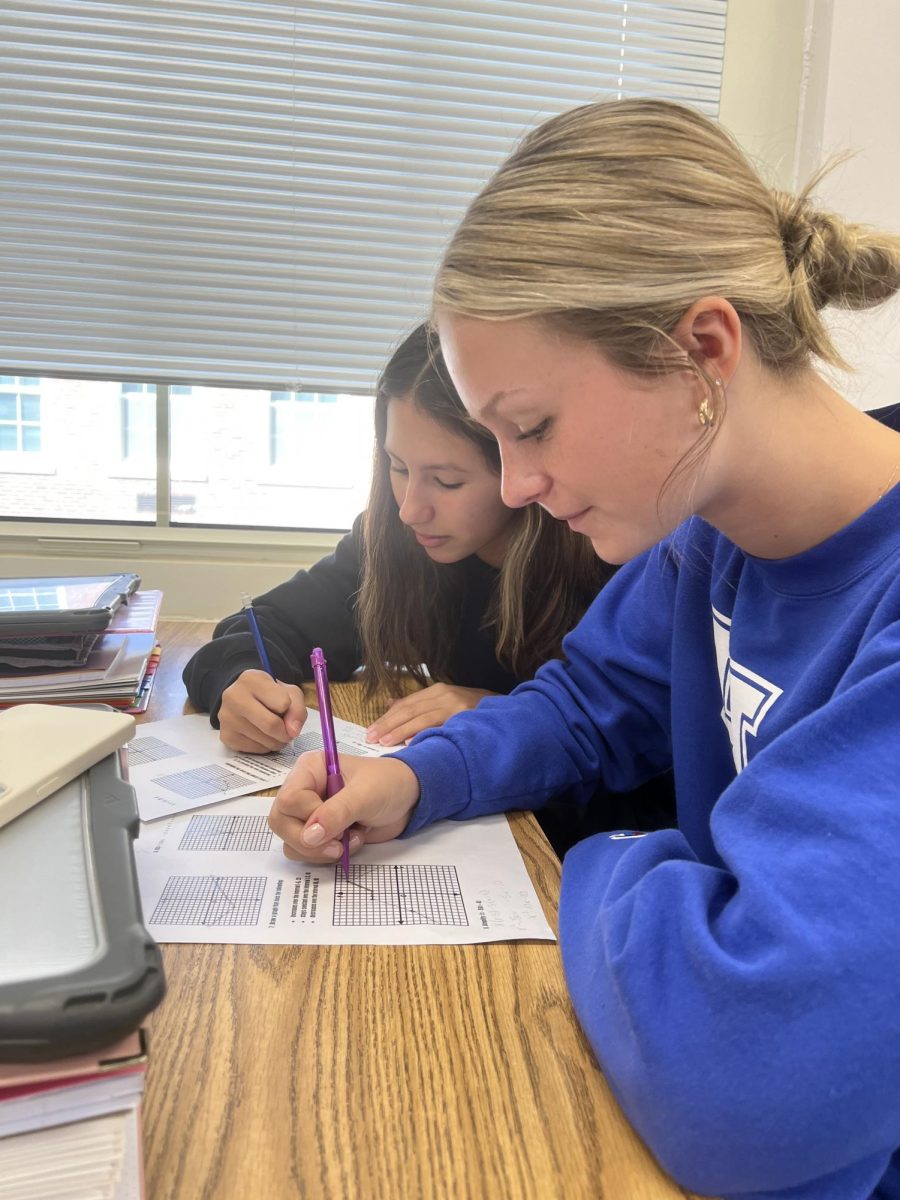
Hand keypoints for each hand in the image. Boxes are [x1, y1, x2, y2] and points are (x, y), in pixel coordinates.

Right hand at [218, 669, 306, 752]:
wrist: (244, 698)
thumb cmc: (270, 694)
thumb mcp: (289, 692)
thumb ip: (297, 709)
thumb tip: (292, 731)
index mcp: (251, 679)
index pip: (283, 703)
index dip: (289, 709)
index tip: (285, 707)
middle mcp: (233, 696)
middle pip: (271, 725)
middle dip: (285, 733)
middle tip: (287, 731)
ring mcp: (227, 717)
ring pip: (265, 741)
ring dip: (276, 741)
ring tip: (273, 731)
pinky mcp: (226, 736)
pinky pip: (256, 750)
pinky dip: (264, 746)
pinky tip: (260, 735)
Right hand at [268, 752, 420, 862]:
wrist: (408, 799)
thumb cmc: (388, 785)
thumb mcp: (365, 795)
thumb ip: (337, 813)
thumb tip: (309, 836)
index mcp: (309, 769)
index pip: (288, 800)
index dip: (310, 818)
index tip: (338, 824)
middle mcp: (303, 789)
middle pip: (281, 823)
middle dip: (310, 841)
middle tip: (340, 843)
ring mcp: (309, 812)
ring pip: (290, 841)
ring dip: (320, 850)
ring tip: (350, 839)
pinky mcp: (318, 832)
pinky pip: (304, 852)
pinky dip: (325, 855)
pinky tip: (350, 842)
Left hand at [365, 683, 494, 745]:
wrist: (505, 709)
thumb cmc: (471, 709)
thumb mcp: (444, 701)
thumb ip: (418, 704)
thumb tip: (389, 703)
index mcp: (436, 691)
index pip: (405, 705)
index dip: (386, 718)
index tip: (370, 731)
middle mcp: (443, 695)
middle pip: (409, 711)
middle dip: (388, 725)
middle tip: (371, 738)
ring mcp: (454, 706)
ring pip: (421, 719)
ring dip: (400, 731)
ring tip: (385, 742)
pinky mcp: (464, 717)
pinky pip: (440, 727)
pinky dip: (424, 734)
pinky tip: (410, 742)